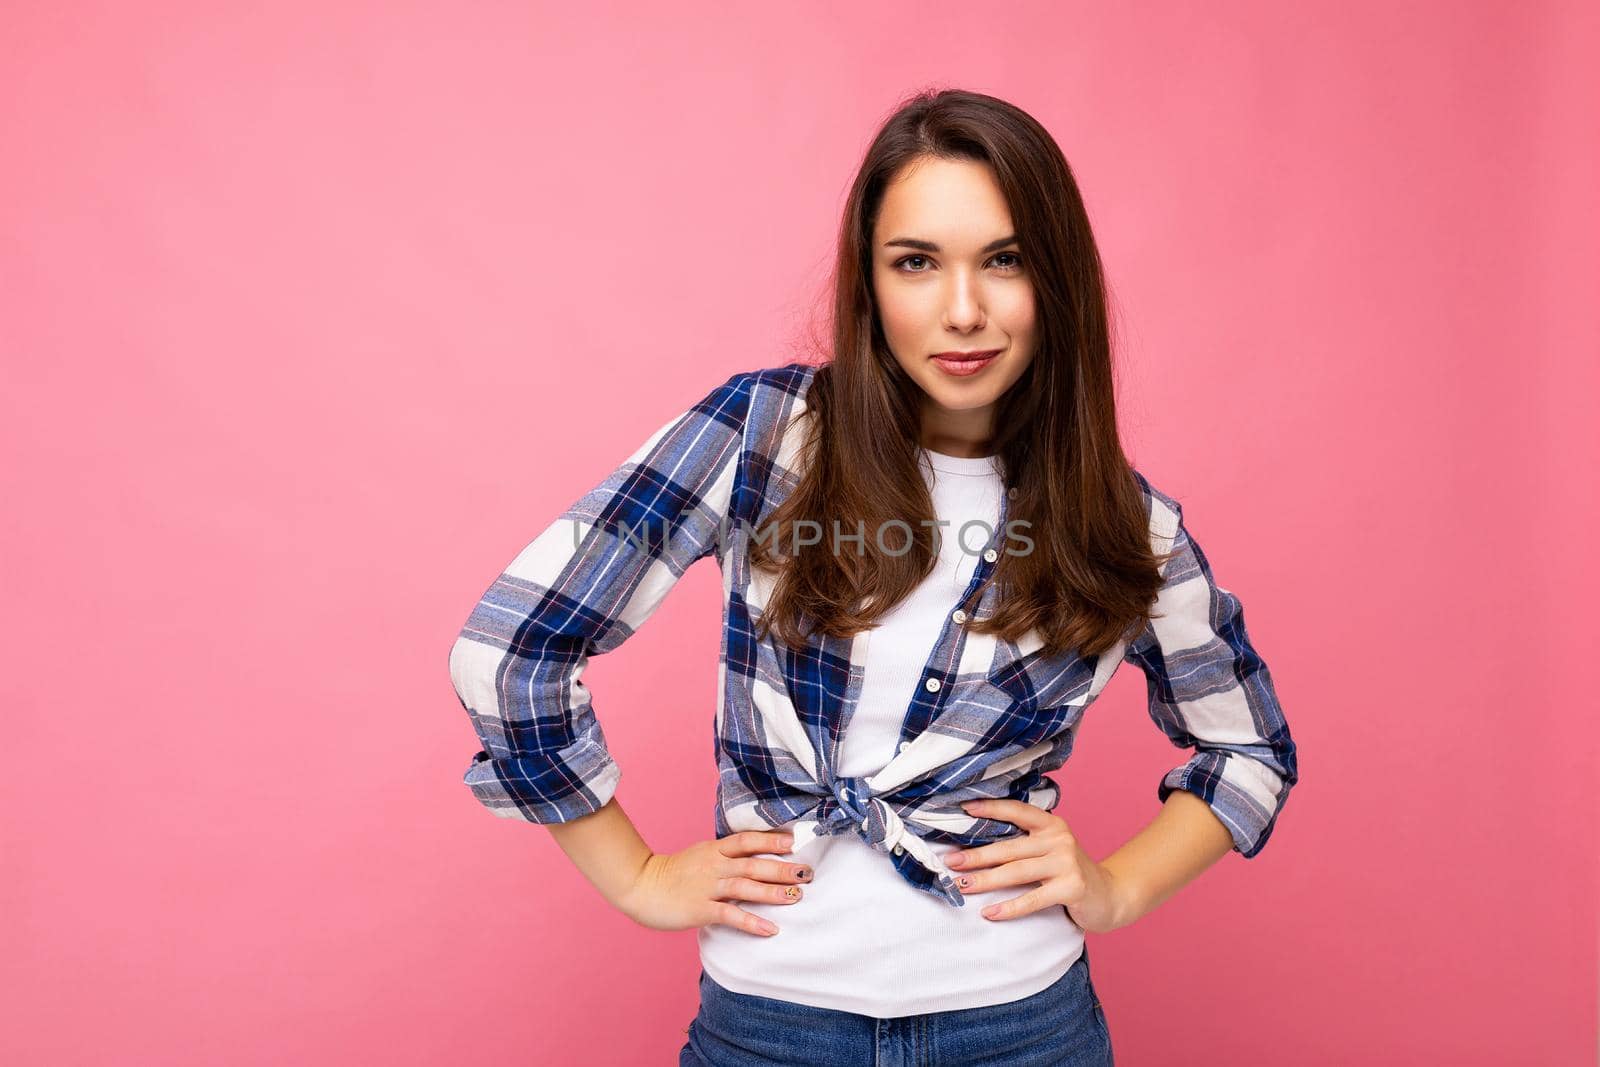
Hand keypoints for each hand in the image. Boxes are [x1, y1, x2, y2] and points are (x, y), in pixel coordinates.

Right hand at [617, 830, 812, 937]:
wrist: (640, 886)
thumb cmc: (672, 874)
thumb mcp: (700, 856)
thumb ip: (724, 856)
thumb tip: (753, 857)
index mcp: (714, 850)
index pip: (747, 840)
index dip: (771, 840)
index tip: (795, 842)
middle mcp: (714, 866)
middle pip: (753, 864)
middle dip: (782, 868)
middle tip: (808, 873)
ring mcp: (707, 887)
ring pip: (746, 887)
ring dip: (773, 893)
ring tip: (796, 897)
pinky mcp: (700, 909)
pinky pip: (730, 915)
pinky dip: (752, 922)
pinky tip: (770, 929)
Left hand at [946, 798, 1133, 932]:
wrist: (1110, 896)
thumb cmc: (1069, 873)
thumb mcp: (1051, 850)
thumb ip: (1025, 844)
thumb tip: (977, 847)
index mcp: (1051, 824)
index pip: (1016, 810)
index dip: (990, 808)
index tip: (963, 808)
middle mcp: (1059, 839)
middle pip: (1009, 848)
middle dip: (976, 856)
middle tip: (950, 862)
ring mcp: (1066, 862)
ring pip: (1016, 872)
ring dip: (985, 880)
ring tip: (962, 886)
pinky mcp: (1072, 887)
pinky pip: (1033, 899)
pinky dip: (1009, 907)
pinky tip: (990, 913)